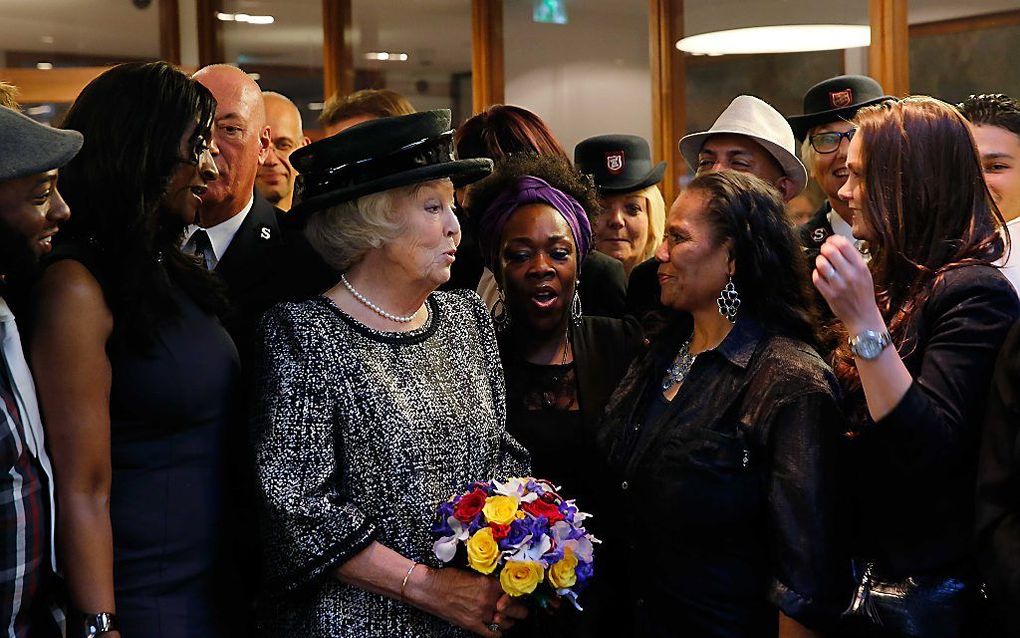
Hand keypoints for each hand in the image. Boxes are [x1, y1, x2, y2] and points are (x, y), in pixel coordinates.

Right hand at [408, 566, 527, 635]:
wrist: (429, 588)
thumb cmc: (447, 577)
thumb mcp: (472, 572)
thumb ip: (487, 579)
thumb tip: (499, 582)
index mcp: (488, 584)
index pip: (513, 590)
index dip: (519, 592)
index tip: (522, 593)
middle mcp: (488, 600)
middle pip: (515, 608)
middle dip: (521, 609)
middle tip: (522, 608)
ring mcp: (481, 614)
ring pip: (506, 622)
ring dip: (511, 620)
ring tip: (512, 618)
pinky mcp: (472, 625)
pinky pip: (492, 633)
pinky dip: (498, 632)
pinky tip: (500, 630)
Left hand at [812, 235, 884, 333]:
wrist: (863, 316)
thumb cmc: (863, 293)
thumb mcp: (865, 273)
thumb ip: (854, 259)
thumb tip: (839, 241)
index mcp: (861, 267)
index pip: (844, 245)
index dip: (833, 239)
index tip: (831, 241)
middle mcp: (850, 275)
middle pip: (830, 251)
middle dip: (824, 248)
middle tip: (824, 251)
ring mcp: (839, 285)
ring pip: (821, 264)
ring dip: (819, 260)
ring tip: (822, 262)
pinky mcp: (830, 295)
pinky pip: (816, 278)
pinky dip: (816, 274)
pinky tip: (820, 274)